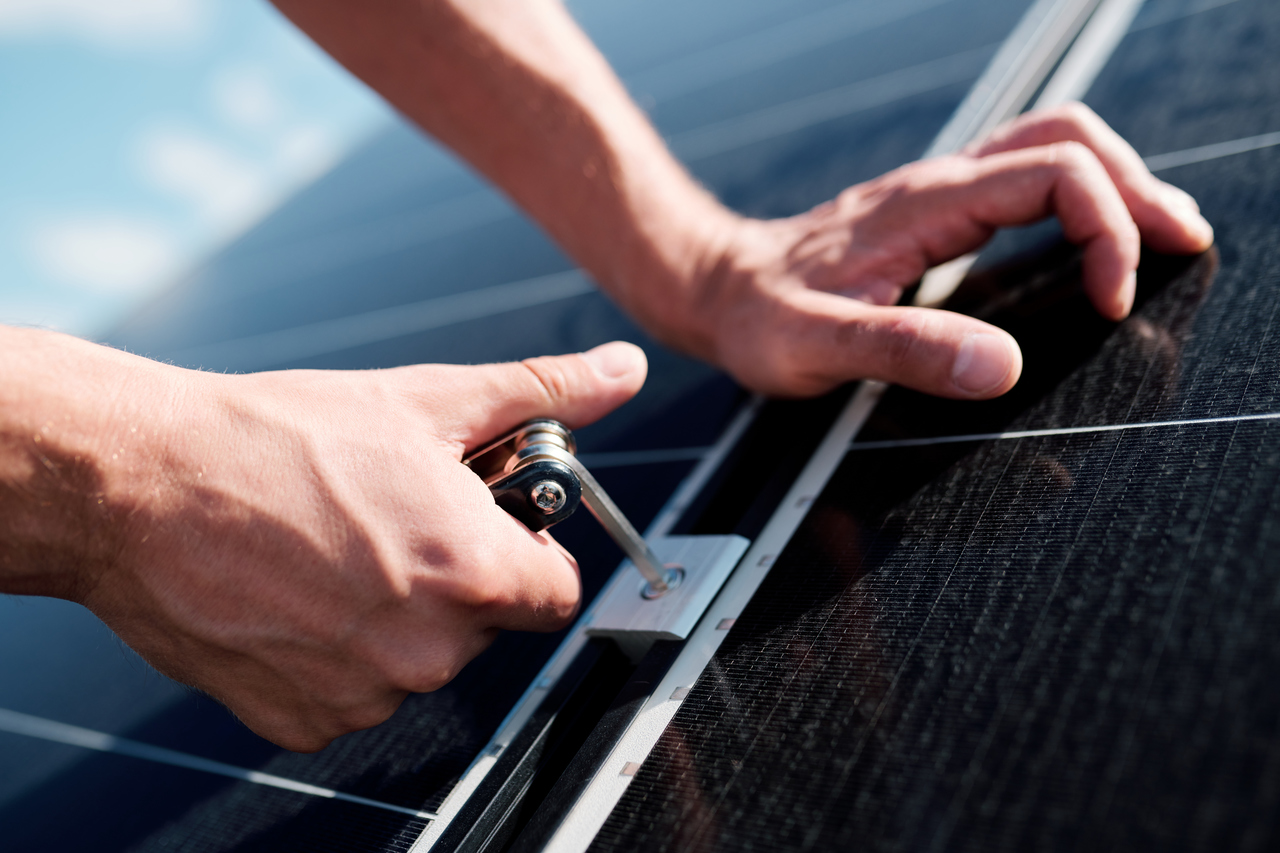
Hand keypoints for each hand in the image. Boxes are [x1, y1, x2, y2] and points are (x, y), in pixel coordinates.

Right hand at [80, 341, 646, 750]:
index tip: (487, 525)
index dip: (528, 553)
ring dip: (397, 616)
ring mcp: (362, 694)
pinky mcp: (302, 719)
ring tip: (335, 549)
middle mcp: (428, 650)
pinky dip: (336, 653)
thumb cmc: (279, 437)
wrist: (141, 482)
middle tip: (395, 521)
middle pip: (487, 626)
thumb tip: (621, 371)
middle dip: (459, 579)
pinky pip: (353, 692)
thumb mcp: (427, 401)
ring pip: (420, 661)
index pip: (558, 594)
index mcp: (474, 574)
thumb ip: (543, 395)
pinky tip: (296, 594)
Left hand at [674, 103, 1214, 397]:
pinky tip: (1090, 241)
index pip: (1054, 175)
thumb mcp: (818, 346)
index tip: (1111, 300)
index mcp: (925, 206)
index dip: (1106, 228)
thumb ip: (905, 352)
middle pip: (1069, 140)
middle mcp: (938, 186)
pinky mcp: (933, 216)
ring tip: (1160, 236)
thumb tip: (1001, 366)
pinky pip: (1024, 180)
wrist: (715, 289)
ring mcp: (938, 195)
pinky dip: (1078, 198)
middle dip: (1137, 186)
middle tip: (1180, 243)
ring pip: (1051, 148)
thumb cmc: (758, 318)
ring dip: (1115, 183)